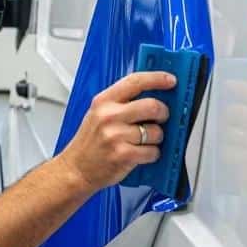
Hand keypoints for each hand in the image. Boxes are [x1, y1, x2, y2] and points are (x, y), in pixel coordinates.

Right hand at [58, 71, 174, 191]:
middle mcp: (108, 116)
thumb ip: (122, 103)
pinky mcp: (123, 154)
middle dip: (163, 113)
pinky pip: (153, 151)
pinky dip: (151, 154)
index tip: (170, 80)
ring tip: (141, 141)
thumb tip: (153, 96)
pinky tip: (139, 154)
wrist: (76, 168)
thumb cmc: (90, 142)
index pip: (135, 81)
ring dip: (155, 139)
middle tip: (159, 118)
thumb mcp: (98, 114)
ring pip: (156, 132)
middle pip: (152, 106)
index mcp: (103, 101)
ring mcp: (115, 135)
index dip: (156, 78)